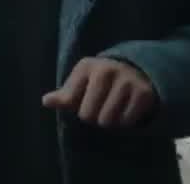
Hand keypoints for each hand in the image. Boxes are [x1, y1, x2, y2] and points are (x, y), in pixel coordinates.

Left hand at [42, 57, 156, 127]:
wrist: (136, 72)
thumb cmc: (100, 82)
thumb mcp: (80, 83)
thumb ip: (63, 95)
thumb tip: (46, 101)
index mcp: (86, 66)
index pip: (69, 100)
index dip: (76, 106)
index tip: (82, 99)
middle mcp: (106, 70)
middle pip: (88, 115)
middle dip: (93, 116)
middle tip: (100, 107)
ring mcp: (126, 80)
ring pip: (107, 121)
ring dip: (109, 121)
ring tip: (112, 108)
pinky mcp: (143, 93)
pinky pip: (126, 122)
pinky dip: (124, 122)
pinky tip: (126, 109)